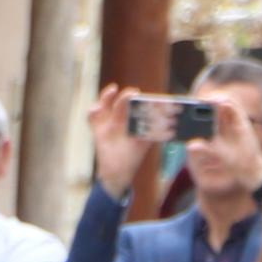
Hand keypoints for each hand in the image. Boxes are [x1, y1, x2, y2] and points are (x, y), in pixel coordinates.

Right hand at [88, 84, 146, 198]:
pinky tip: (96, 109)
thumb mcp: (145, 143)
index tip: (147, 95)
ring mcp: (108, 122)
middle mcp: (120, 117)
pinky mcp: (98, 129)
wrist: (118, 172)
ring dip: (107, 95)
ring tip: (113, 90)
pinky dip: (92, 112)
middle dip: (127, 96)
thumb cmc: (132, 156)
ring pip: (105, 104)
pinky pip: (92, 117)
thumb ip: (153, 134)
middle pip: (121, 101)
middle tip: (134, 93)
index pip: (135, 103)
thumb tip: (169, 129)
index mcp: (133, 119)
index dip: (140, 97)